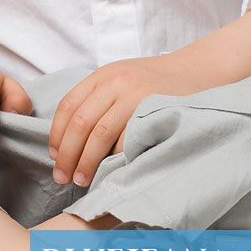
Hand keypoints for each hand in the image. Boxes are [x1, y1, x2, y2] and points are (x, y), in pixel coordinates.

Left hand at [48, 56, 171, 188]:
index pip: (68, 106)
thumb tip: (68, 141)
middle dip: (68, 154)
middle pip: (81, 122)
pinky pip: (127, 139)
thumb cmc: (153, 82)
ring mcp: (135, 95)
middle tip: (62, 177)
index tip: (55, 158)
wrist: (195, 71)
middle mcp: (115, 82)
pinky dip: (115, 158)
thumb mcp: (120, 79)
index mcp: (102, 75)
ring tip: (81, 180)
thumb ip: (97, 100)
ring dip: (87, 161)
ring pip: (100, 133)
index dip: (57, 135)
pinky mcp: (153, 110)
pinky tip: (109, 171)